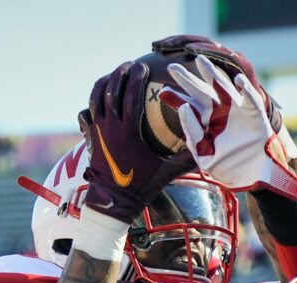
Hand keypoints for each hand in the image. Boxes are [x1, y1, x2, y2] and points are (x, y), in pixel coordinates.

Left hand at [79, 61, 194, 223]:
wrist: (112, 203)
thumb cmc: (141, 186)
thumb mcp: (168, 172)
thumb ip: (189, 156)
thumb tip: (211, 143)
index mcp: (128, 131)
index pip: (130, 95)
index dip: (136, 78)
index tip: (143, 66)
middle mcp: (109, 127)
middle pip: (111, 90)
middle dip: (120, 73)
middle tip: (130, 65)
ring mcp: (96, 132)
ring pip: (95, 98)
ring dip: (104, 83)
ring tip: (114, 75)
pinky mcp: (89, 138)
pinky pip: (85, 113)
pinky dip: (91, 104)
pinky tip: (99, 100)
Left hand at [160, 57, 296, 200]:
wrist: (250, 175)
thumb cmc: (226, 165)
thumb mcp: (203, 150)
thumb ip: (193, 130)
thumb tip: (183, 107)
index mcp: (206, 120)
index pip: (189, 104)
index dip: (176, 96)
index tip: (162, 90)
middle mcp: (219, 111)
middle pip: (202, 91)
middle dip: (188, 80)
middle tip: (173, 68)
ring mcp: (237, 110)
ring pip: (224, 88)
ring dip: (213, 75)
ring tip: (201, 62)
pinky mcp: (255, 114)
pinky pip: (251, 99)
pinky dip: (246, 90)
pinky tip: (238, 81)